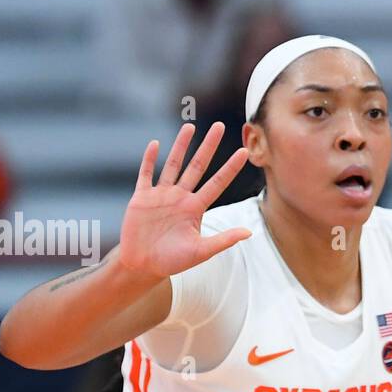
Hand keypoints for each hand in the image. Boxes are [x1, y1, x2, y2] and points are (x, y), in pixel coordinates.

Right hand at [118, 122, 252, 279]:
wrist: (143, 265)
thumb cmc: (172, 261)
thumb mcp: (201, 252)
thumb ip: (223, 240)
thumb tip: (249, 233)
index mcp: (196, 208)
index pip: (217, 183)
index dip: (230, 168)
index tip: (243, 152)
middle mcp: (181, 197)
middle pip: (198, 166)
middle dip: (208, 146)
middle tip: (219, 125)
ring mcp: (161, 195)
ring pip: (173, 164)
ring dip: (180, 146)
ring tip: (190, 127)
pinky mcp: (142, 197)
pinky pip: (146, 174)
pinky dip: (149, 159)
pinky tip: (155, 144)